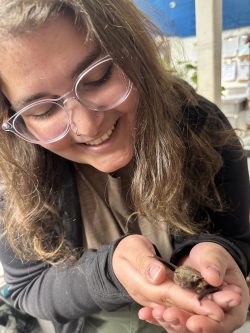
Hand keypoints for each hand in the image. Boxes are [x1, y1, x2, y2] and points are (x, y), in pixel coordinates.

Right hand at [112, 235, 233, 324]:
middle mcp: (149, 296)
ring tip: (218, 310)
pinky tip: (206, 306)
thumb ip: (144, 262)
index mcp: (141, 284)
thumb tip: (157, 276)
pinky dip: (191, 305)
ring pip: (177, 306)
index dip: (189, 301)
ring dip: (197, 310)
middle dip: (199, 309)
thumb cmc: (127, 250)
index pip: (168, 294)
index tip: (209, 306)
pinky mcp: (159, 297)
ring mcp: (153, 299)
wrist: (119, 258)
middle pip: (176, 304)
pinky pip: (176, 303)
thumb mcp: (132, 249)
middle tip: (221, 312)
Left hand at [138, 241, 248, 332]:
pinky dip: (158, 317)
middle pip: (200, 327)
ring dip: (169, 320)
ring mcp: (196, 316)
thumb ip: (214, 265)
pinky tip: (146, 313)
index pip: (221, 322)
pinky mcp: (181, 312)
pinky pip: (170, 318)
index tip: (193, 322)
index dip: (207, 324)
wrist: (200, 258)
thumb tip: (213, 277)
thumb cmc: (213, 258)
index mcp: (232, 307)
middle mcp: (215, 318)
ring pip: (183, 325)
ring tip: (157, 313)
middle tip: (169, 315)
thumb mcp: (215, 256)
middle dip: (183, 322)